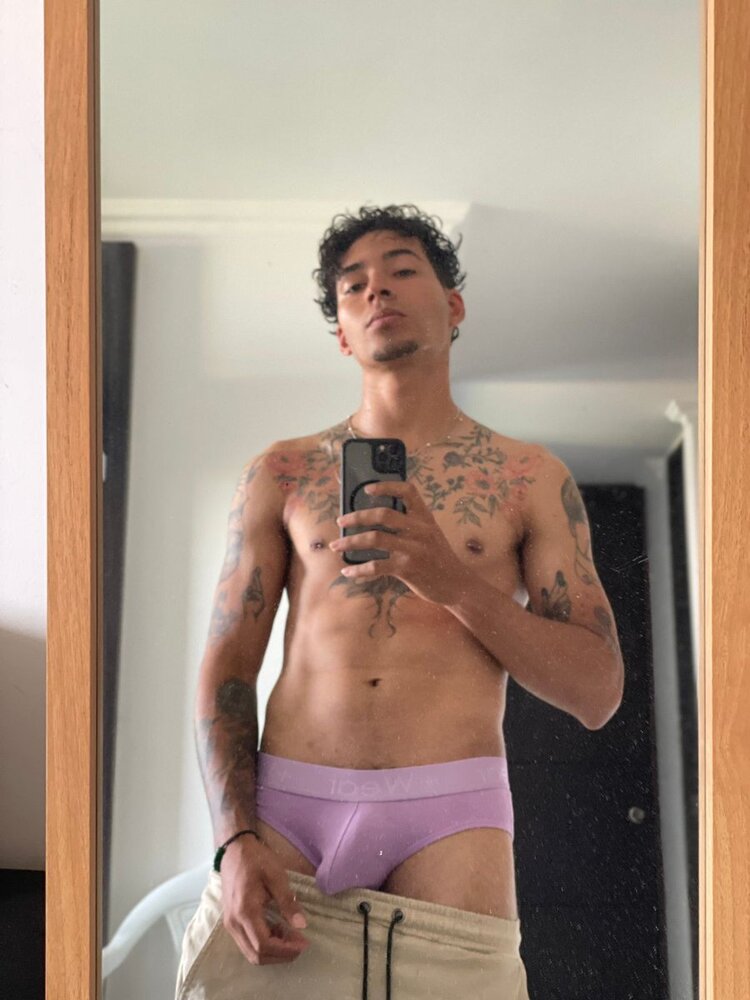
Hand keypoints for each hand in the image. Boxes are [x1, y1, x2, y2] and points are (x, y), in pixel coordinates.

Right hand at [220, 836, 309, 964]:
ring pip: (250, 953)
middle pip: (256, 955)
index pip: (264, 945)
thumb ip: (288, 902)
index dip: (285, 950)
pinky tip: (277, 930)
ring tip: (291, 937)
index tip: (304, 943)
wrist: (234, 849)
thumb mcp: (276, 876)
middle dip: (280, 955)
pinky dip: (263, 945)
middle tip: (300, 943)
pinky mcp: (231, 922)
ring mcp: (230, 924)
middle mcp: (234, 923)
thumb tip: (302, 925)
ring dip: (272, 952)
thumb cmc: (256, 859)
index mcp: (245, 911)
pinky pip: (246, 943)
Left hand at [329, 480, 472, 605]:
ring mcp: (414, 549)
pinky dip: (358, 570)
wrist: (457, 583)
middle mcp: (420, 530)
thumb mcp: (430, 534)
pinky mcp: (407, 569)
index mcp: (425, 517)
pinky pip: (376, 567)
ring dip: (350, 542)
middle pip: (383, 515)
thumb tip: (374, 519)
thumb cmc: (438, 557)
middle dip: (357, 517)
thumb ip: (410, 524)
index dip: (386, 486)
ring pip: (374, 539)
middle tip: (341, 521)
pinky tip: (348, 572)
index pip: (408, 491)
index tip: (367, 489)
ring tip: (336, 546)